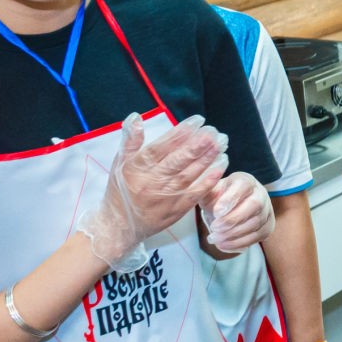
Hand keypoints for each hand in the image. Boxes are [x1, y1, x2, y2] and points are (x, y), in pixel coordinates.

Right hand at [78, 114, 226, 270]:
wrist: (121, 225)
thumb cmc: (121, 190)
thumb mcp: (119, 163)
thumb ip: (130, 140)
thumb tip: (136, 116)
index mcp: (137, 168)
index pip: (161, 147)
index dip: (180, 133)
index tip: (197, 121)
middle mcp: (151, 182)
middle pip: (177, 161)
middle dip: (198, 145)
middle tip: (213, 131)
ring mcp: (165, 197)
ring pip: (189, 175)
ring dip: (207, 158)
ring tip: (222, 143)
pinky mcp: (177, 210)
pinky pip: (196, 193)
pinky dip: (209, 180)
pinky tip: (221, 166)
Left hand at [204, 172, 274, 251]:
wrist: (233, 207)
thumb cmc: (220, 197)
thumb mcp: (210, 191)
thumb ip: (205, 193)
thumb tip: (200, 195)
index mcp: (245, 181)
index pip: (243, 186)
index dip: (230, 199)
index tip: (216, 212)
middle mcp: (260, 193)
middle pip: (254, 205)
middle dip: (233, 219)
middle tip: (214, 228)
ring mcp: (267, 210)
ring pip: (256, 222)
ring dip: (234, 234)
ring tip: (215, 239)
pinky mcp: (268, 226)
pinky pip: (257, 236)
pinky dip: (240, 243)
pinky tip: (224, 245)